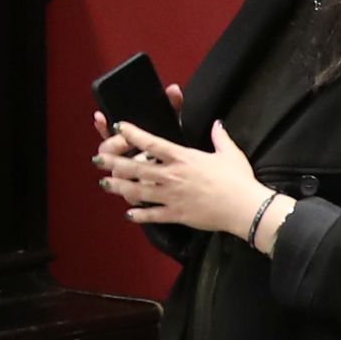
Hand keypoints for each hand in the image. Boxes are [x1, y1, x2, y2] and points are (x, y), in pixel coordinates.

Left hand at [98, 117, 270, 241]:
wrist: (243, 207)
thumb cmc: (237, 179)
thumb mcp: (229, 153)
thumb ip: (219, 137)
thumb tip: (217, 124)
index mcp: (182, 157)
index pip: (151, 142)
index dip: (132, 134)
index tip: (118, 127)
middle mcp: (172, 175)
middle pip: (135, 167)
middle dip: (113, 162)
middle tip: (97, 159)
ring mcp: (171, 195)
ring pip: (137, 191)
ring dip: (118, 188)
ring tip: (104, 184)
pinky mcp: (176, 214)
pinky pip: (152, 215)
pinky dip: (139, 215)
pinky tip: (128, 214)